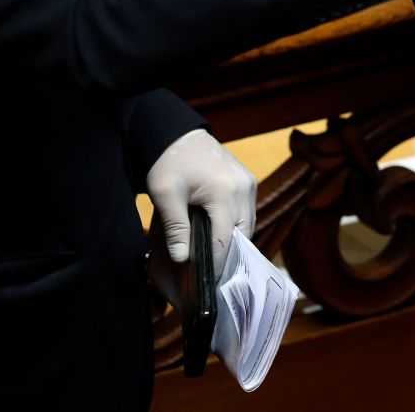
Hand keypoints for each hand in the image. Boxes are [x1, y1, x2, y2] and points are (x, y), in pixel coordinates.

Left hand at [146, 129, 256, 279]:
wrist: (177, 133)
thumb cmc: (168, 162)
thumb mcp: (165, 195)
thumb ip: (175, 228)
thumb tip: (182, 259)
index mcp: (224, 191)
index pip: (225, 238)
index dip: (217, 262)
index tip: (207, 282)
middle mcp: (244, 188)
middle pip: (244, 233)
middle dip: (229, 253)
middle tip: (212, 274)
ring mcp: (249, 182)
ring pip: (248, 223)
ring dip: (234, 239)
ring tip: (216, 257)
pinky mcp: (248, 180)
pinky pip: (247, 210)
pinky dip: (236, 225)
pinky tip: (220, 234)